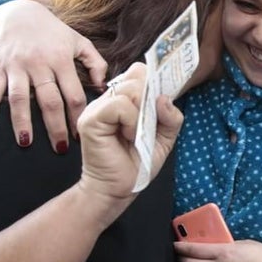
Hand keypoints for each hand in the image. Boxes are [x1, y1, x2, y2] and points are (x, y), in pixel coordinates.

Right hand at [0, 0, 107, 148]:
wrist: (20, 13)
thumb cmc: (54, 32)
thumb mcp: (79, 42)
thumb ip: (96, 63)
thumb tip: (103, 87)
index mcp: (61, 59)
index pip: (73, 94)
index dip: (78, 116)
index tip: (81, 135)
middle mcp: (39, 63)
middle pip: (48, 101)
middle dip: (55, 127)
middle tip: (61, 149)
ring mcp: (17, 65)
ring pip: (19, 98)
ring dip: (21, 121)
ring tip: (26, 143)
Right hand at [76, 63, 182, 208]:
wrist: (116, 190)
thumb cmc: (136, 164)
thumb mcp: (164, 138)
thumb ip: (171, 117)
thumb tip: (164, 97)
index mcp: (124, 99)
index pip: (139, 72)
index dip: (154, 82)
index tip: (161, 102)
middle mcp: (109, 99)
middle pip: (137, 75)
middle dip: (150, 98)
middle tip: (147, 123)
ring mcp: (98, 107)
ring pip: (130, 89)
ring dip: (142, 114)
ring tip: (136, 134)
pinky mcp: (91, 119)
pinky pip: (119, 105)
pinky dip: (131, 121)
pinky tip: (129, 136)